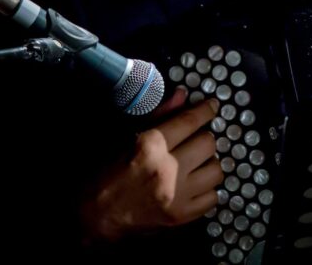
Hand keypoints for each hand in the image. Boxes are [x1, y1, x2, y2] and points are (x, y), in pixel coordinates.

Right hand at [80, 87, 223, 242]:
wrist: (95, 217)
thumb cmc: (108, 172)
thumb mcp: (128, 137)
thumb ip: (159, 115)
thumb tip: (183, 95)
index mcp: (151, 145)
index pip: (190, 120)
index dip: (206, 110)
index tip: (212, 106)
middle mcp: (167, 168)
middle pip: (208, 143)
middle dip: (204, 138)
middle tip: (194, 141)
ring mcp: (177, 195)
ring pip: (216, 169)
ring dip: (208, 163)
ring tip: (195, 164)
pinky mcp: (182, 216)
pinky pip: (213, 197)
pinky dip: (207, 189)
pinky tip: (194, 185)